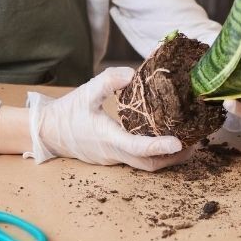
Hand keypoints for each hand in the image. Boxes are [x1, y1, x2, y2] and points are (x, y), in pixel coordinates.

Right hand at [25, 67, 192, 170]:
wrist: (46, 132)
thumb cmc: (66, 112)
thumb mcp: (86, 91)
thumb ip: (109, 81)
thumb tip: (132, 74)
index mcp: (107, 139)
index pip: (137, 148)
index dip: (159, 146)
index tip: (179, 143)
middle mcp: (113, 154)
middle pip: (149, 165)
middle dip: (173, 158)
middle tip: (194, 144)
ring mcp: (114, 158)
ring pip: (145, 166)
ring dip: (167, 159)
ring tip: (186, 144)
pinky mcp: (113, 157)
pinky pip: (138, 161)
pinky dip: (155, 154)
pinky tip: (165, 141)